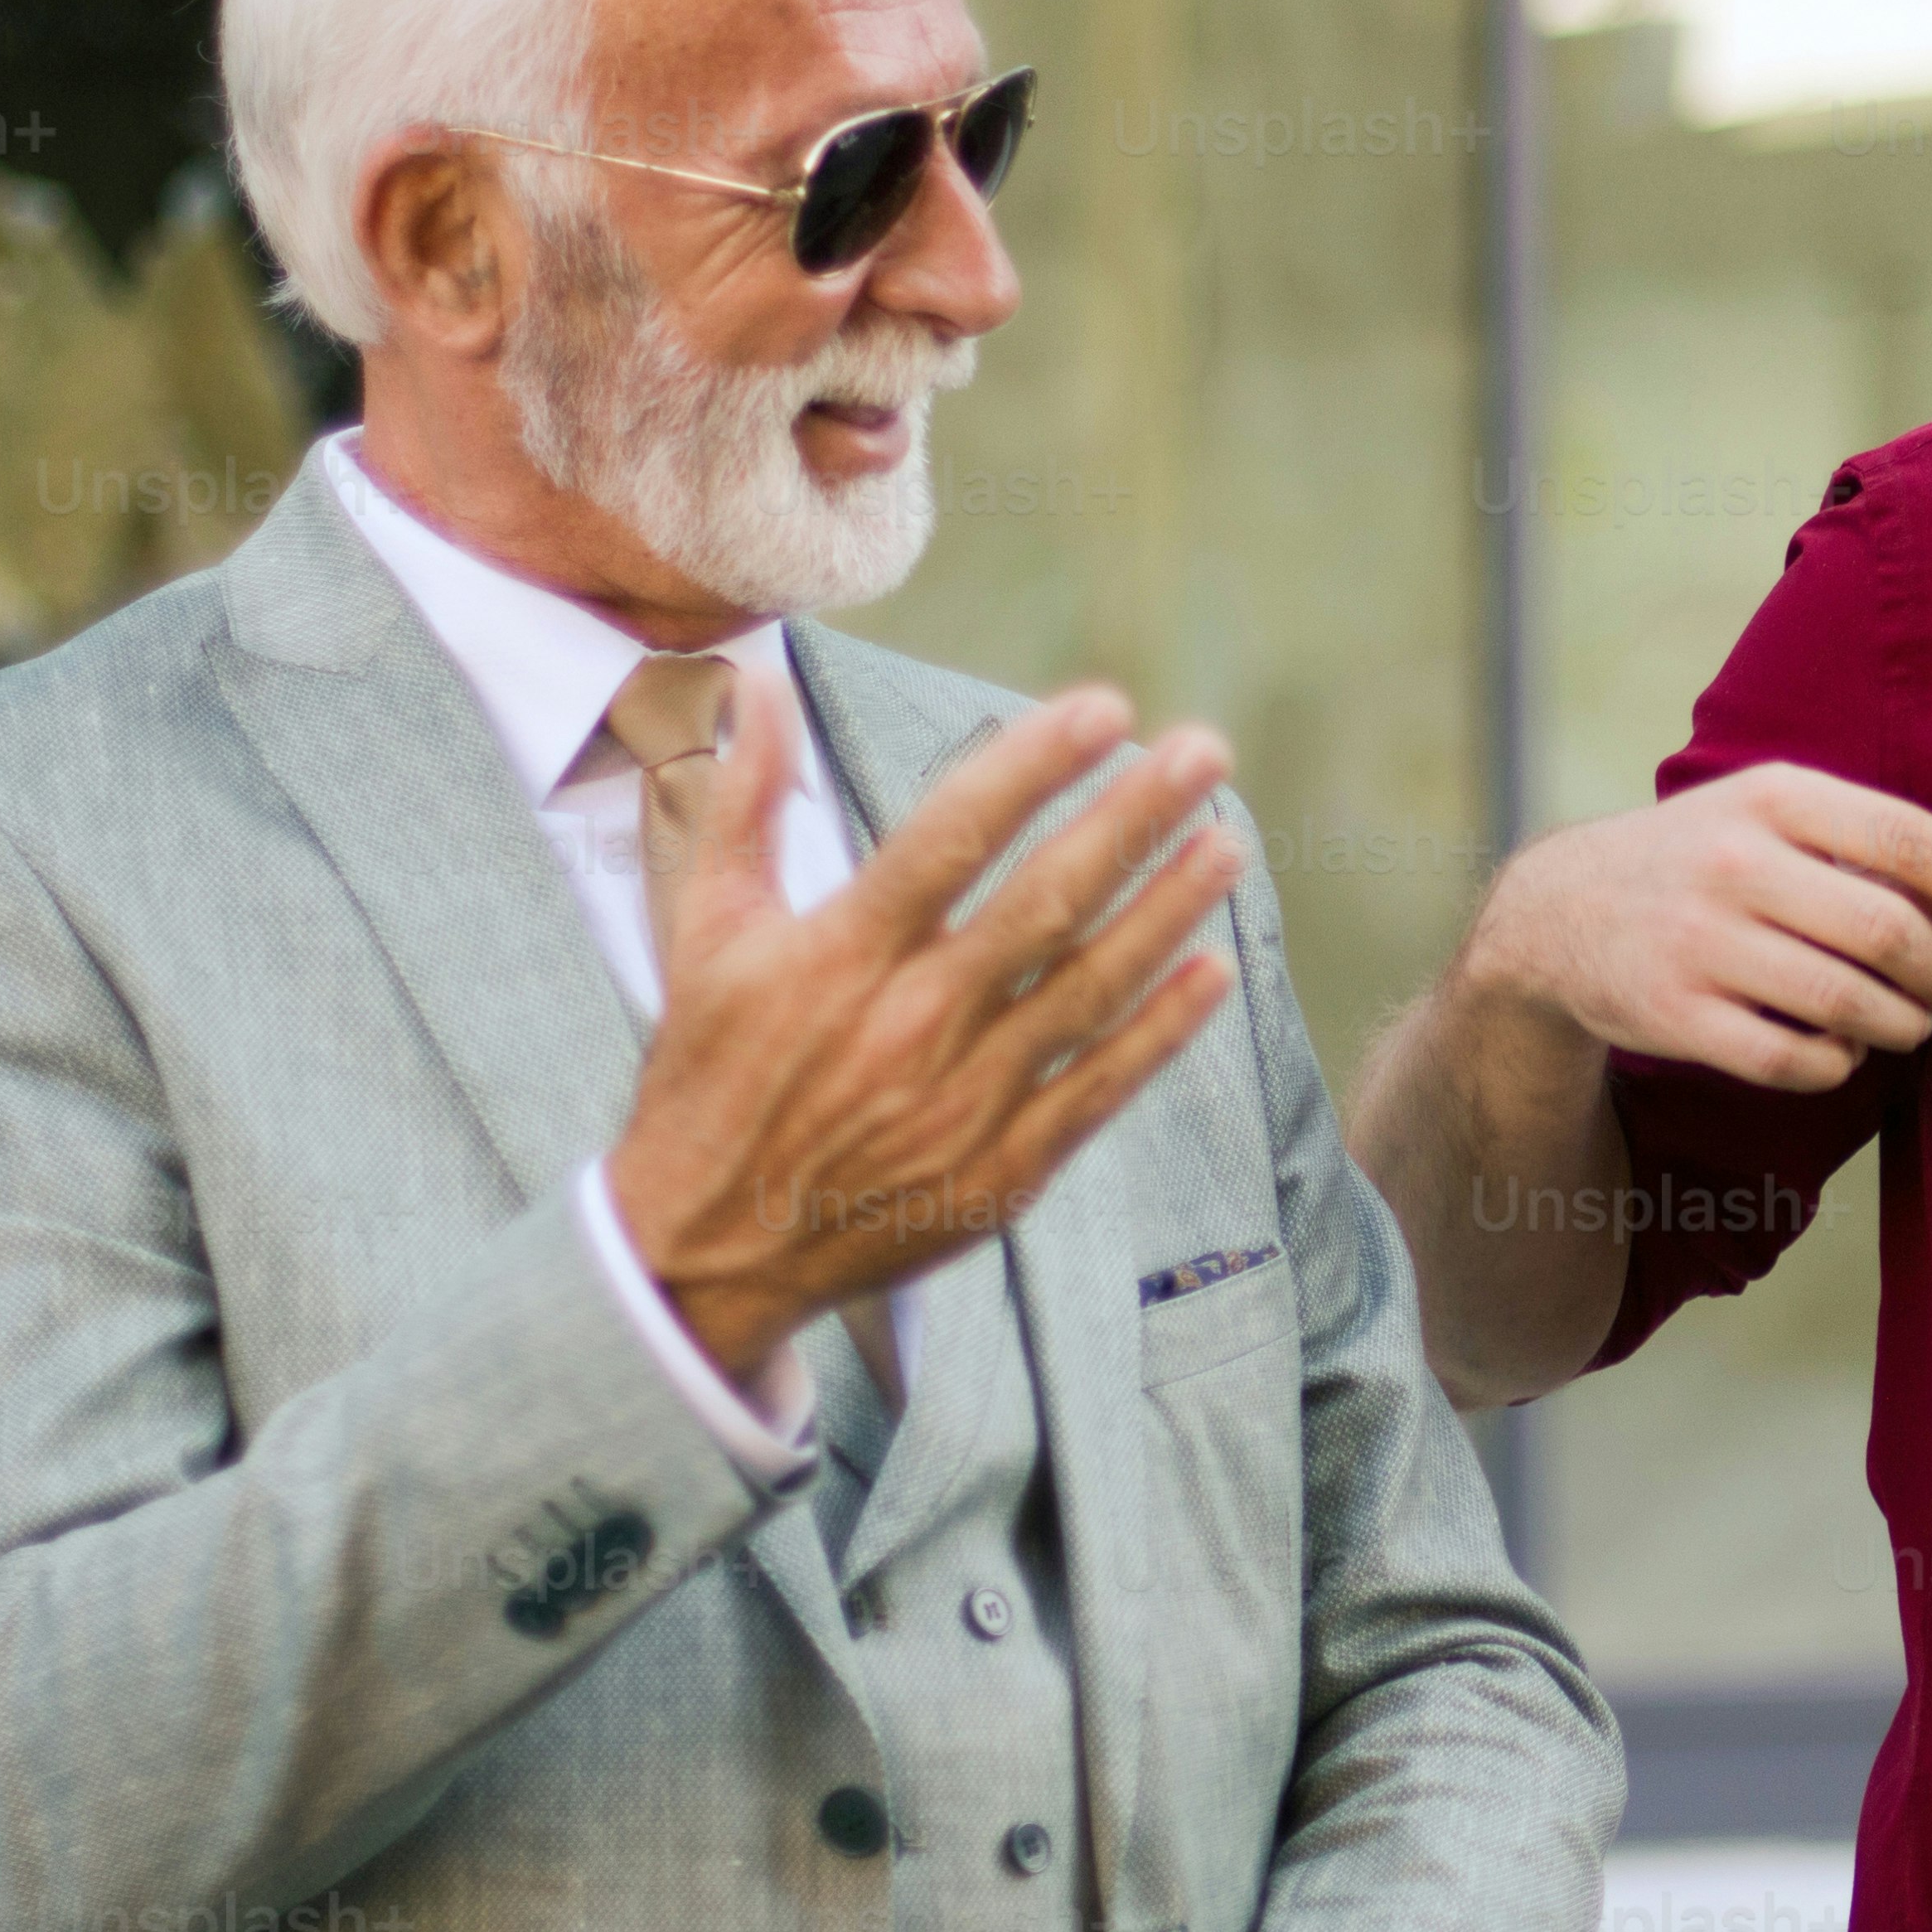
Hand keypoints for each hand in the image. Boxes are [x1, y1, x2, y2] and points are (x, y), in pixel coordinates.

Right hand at [609, 685, 1242, 1391]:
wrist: (707, 1248)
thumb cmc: (708, 1075)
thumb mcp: (703, 932)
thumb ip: (743, 801)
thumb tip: (761, 683)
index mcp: (839, 954)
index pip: (952, 836)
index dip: (1033, 767)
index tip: (1105, 709)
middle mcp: (911, 1022)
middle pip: (1045, 903)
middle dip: (1132, 819)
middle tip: (1205, 751)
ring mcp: (965, 1100)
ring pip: (1089, 990)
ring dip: (1168, 912)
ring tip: (1228, 842)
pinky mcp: (1001, 1169)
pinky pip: (1098, 1088)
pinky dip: (1160, 1032)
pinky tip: (1214, 972)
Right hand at [1467, 762, 1931, 1092]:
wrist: (1558, 913)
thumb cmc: (1701, 859)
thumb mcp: (1767, 814)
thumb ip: (1865, 841)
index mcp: (1773, 798)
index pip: (1906, 838)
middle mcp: (1735, 865)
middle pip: (1887, 931)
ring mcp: (1701, 944)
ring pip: (1849, 1003)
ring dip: (1903, 1023)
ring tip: (1909, 1020)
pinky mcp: (1676, 1016)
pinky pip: (1795, 1061)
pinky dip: (1839, 1064)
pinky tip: (1843, 1048)